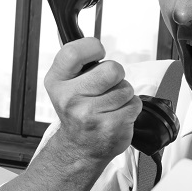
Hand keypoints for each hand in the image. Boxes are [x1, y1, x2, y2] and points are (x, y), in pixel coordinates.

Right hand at [44, 38, 142, 161]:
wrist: (79, 147)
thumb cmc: (78, 110)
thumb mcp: (65, 83)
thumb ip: (76, 61)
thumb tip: (94, 43)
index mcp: (56, 82)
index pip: (74, 51)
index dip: (93, 48)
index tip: (97, 55)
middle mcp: (69, 98)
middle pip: (112, 69)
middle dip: (116, 75)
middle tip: (106, 87)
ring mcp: (89, 115)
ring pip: (126, 88)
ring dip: (123, 94)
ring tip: (109, 105)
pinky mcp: (110, 127)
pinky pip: (134, 104)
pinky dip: (130, 108)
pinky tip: (116, 116)